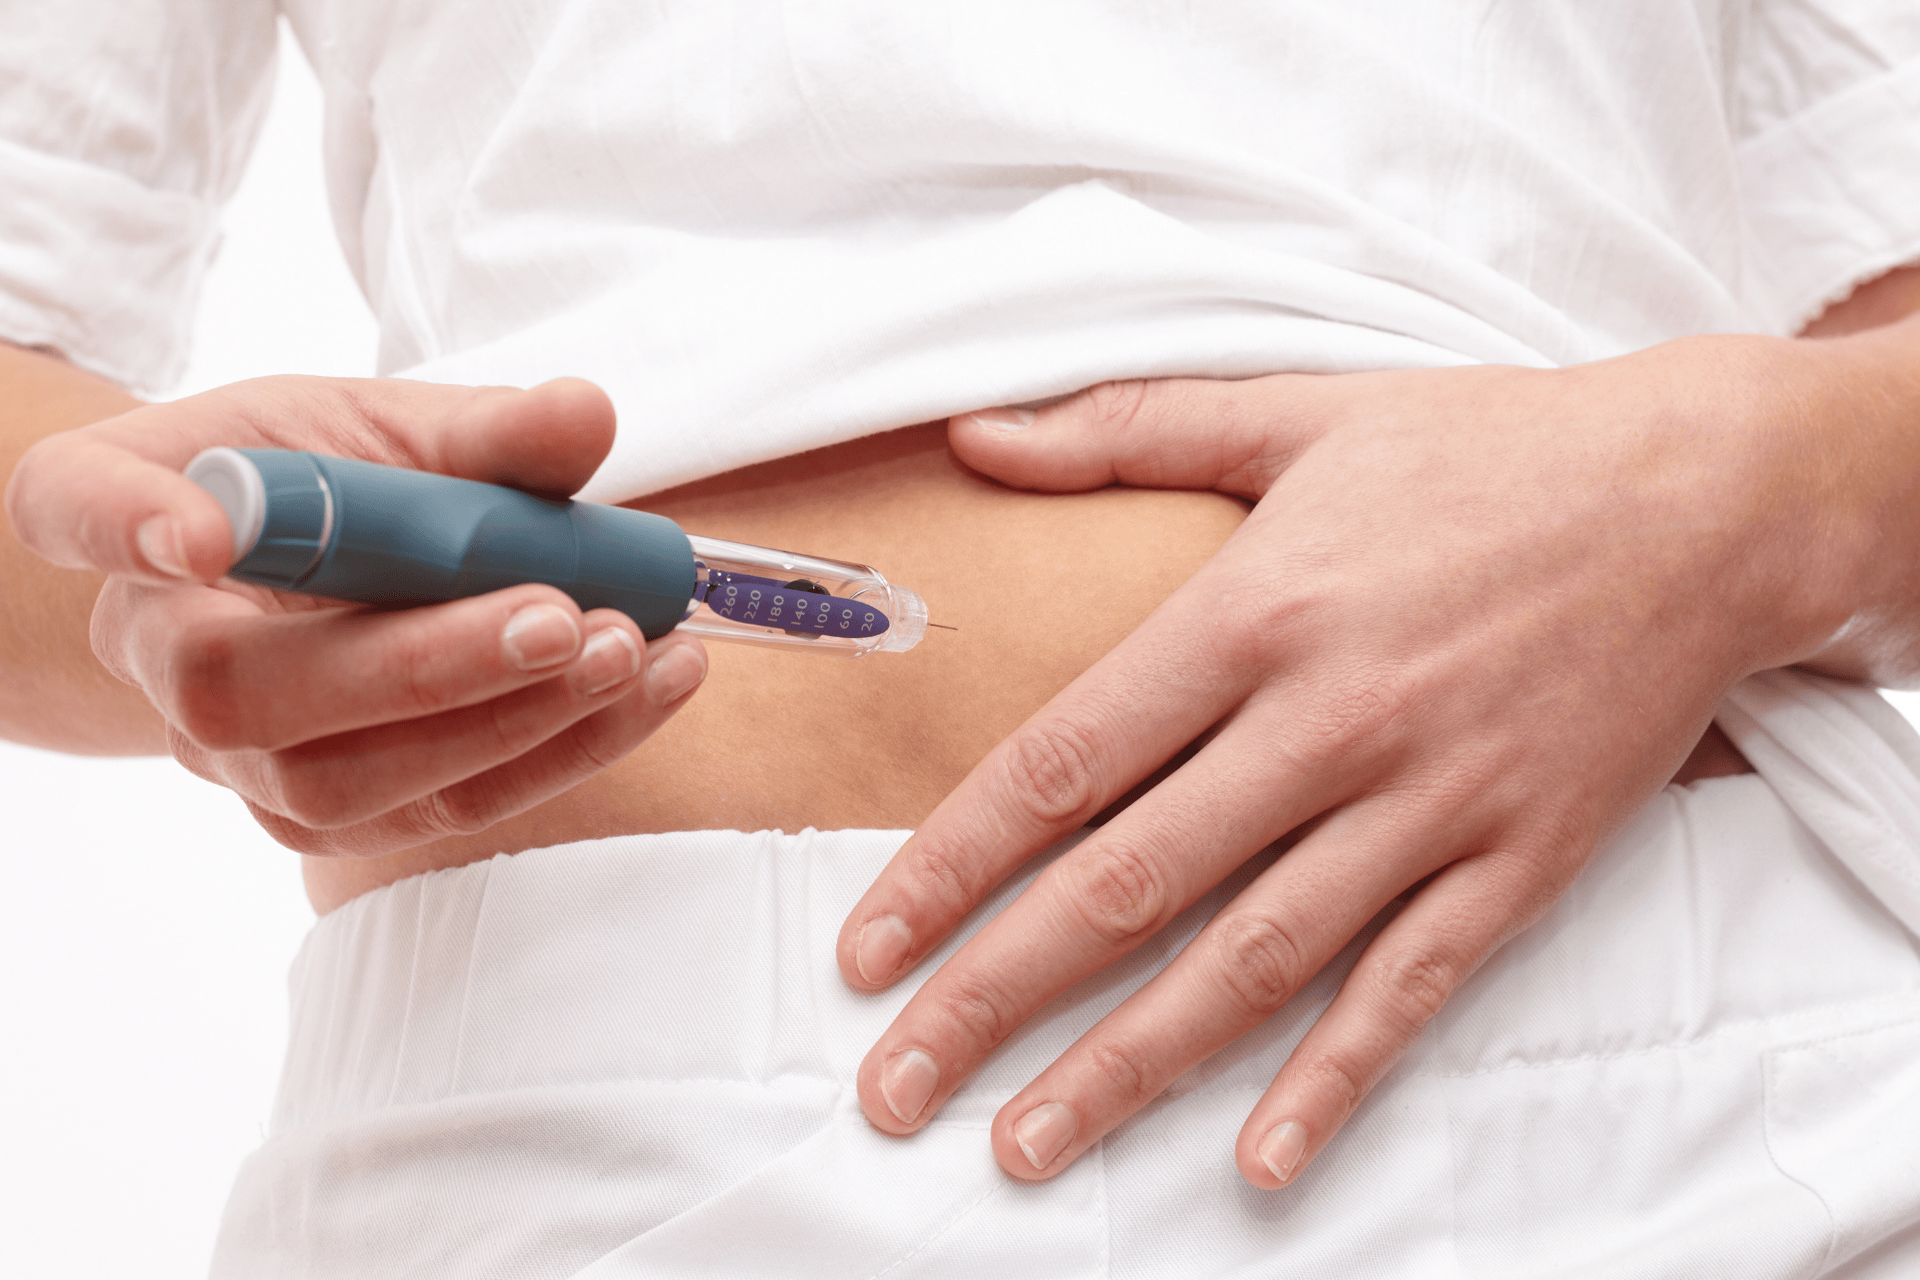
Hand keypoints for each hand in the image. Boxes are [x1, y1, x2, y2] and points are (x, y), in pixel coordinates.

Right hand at [5, 376, 707, 855]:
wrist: (313, 579)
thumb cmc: (330, 482)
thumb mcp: (387, 425)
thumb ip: (482, 428)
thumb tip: (585, 419)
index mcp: (128, 508)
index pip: (79, 507)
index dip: (128, 524)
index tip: (201, 533)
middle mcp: (158, 655)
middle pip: (249, 693)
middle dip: (424, 666)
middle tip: (565, 614)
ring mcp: (237, 759)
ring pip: (350, 784)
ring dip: (515, 722)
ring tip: (637, 650)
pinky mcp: (330, 816)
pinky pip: (440, 810)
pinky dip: (563, 750)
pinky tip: (650, 686)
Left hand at [835, 336, 1877, 1187]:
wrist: (1705, 498)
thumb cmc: (1489, 451)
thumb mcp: (1299, 411)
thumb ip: (1123, 430)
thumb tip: (971, 437)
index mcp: (1255, 614)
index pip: (1063, 764)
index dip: (949, 865)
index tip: (866, 947)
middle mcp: (1328, 723)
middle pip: (1128, 886)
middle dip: (993, 996)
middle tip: (894, 1084)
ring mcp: (1427, 804)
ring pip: (1250, 964)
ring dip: (1125, 1068)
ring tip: (1021, 1145)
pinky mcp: (1517, 862)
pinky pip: (1409, 991)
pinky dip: (1333, 1082)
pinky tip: (1257, 1163)